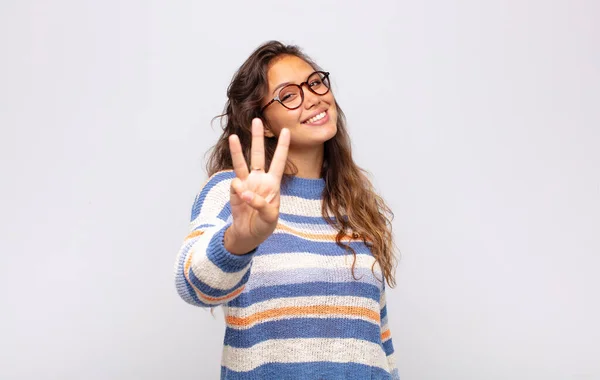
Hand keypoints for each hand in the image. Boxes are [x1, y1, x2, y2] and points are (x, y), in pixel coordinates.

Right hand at [225, 118, 289, 253]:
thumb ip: (260, 203)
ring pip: (241, 162)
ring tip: (234, 136)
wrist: (248, 234)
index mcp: (273, 184)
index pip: (279, 161)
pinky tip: (242, 200)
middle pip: (258, 154)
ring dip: (237, 150)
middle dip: (257, 138)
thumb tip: (244, 191)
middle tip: (257, 120)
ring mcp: (245, 184)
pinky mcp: (235, 191)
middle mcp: (259, 180)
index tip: (286, 130)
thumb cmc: (264, 225)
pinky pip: (234, 184)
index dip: (282, 146)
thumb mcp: (270, 217)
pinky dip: (238, 190)